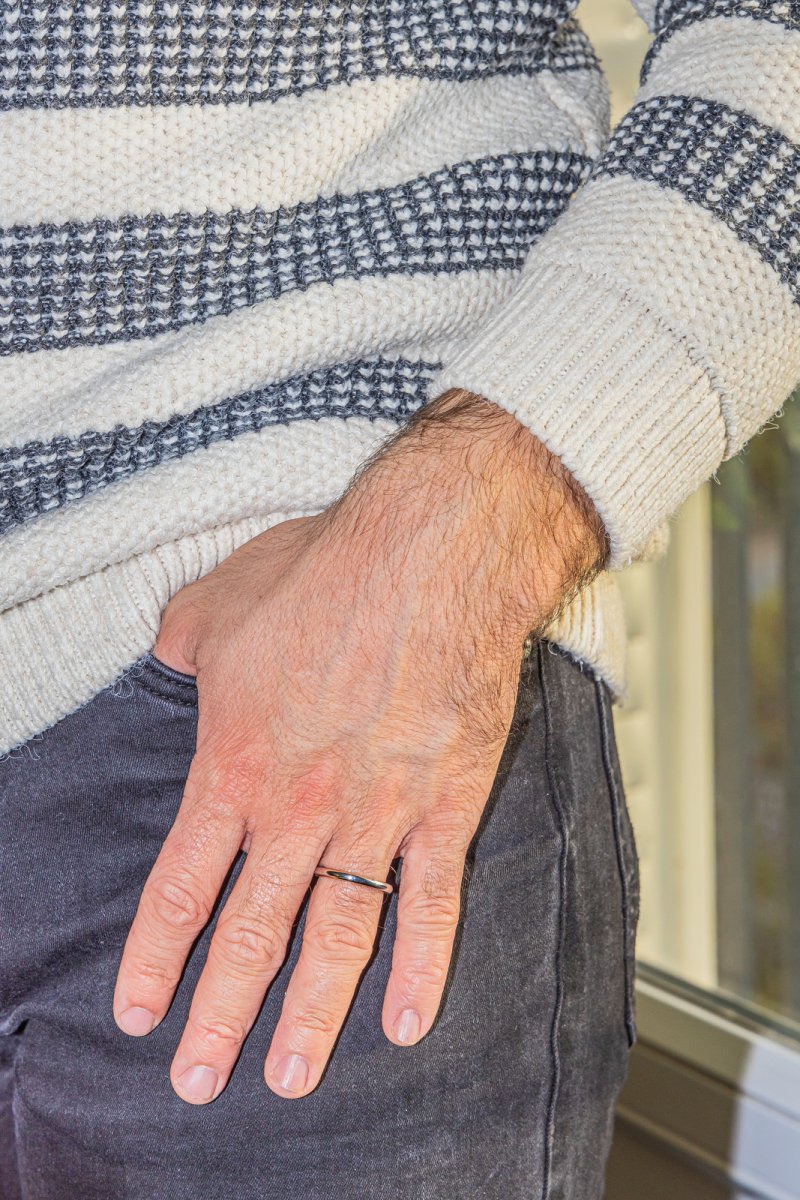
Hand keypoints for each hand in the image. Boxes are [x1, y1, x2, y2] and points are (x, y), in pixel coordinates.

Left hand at [113, 390, 605, 1101]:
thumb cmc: (328, 572)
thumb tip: (167, 661)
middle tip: (200, 1082)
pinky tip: (408, 1020)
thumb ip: (180, 649)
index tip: (141, 1011)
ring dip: (311, 1017)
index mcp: (234, 765)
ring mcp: (375, 816)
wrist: (430, 556)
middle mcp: (299, 808)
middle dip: (222, 1016)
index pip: (181, 887)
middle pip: (252, 934)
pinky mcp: (443, 806)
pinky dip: (422, 966)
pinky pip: (432, 903)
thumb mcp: (216, 604)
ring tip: (291, 1078)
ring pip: (336, 939)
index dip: (157, 957)